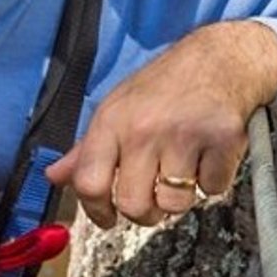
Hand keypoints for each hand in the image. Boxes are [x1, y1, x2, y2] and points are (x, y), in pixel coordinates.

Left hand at [46, 21, 276, 228]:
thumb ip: (87, 149)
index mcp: (111, 121)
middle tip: (154, 196)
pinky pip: (212, 189)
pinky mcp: (222, 141)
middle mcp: (143, 129)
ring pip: (175, 205)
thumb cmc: (165, 87)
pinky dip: (213, 178)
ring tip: (184, 168)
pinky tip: (208, 155)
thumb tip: (54, 177)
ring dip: (181, 196)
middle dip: (145, 212)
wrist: (222, 59)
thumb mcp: (118, 109)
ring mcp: (183, 136)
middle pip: (132, 205)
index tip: (108, 218)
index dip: (96, 211)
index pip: (89, 183)